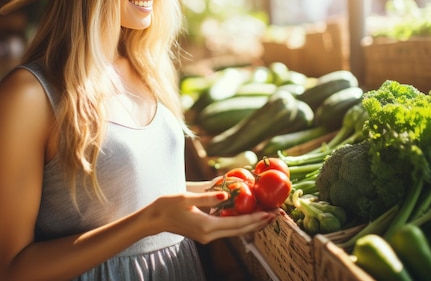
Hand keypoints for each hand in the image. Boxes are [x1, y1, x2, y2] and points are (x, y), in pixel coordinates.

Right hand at [143, 191, 278, 243]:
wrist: (154, 219)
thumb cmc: (167, 205)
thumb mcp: (187, 197)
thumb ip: (208, 196)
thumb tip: (226, 193)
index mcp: (207, 226)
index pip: (238, 223)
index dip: (256, 219)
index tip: (271, 214)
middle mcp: (210, 235)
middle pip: (241, 230)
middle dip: (260, 223)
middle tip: (277, 215)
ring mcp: (207, 236)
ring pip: (236, 231)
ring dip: (252, 224)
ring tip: (267, 216)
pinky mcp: (205, 234)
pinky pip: (228, 230)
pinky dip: (241, 224)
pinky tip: (248, 217)